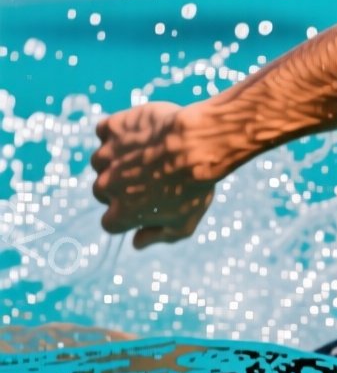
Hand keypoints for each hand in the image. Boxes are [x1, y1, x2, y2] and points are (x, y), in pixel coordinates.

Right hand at [91, 102, 217, 248]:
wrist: (198, 146)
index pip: (111, 222)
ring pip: (102, 160)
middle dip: (123, 184)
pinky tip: (144, 131)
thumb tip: (135, 243)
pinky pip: (106, 131)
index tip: (148, 201)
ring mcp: (105, 157)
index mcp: (120, 215)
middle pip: (103, 190)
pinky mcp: (111, 129)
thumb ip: (157, 237)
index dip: (128, 212)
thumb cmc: (195, 187)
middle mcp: (105, 187)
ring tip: (151, 152)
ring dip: (119, 157)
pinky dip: (119, 131)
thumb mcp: (184, 224)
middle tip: (152, 174)